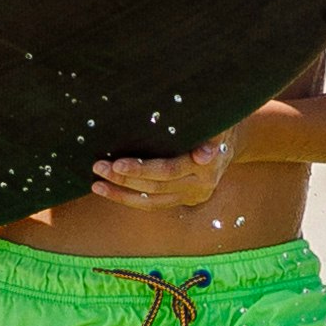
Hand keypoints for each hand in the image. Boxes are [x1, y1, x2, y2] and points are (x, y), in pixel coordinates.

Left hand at [81, 135, 236, 208]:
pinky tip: (107, 191)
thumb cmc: (214, 122)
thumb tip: (204, 154)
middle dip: (125, 178)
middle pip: (157, 185)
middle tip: (99, 167)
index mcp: (209, 163)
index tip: (118, 164)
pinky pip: (153, 204)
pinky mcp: (184, 200)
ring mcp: (192, 195)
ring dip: (121, 193)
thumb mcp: (216, 121)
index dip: (143, 169)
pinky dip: (128, 199)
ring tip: (96, 184)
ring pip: (152, 200)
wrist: (229, 144)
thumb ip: (210, 134)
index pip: (169, 169)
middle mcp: (201, 183)